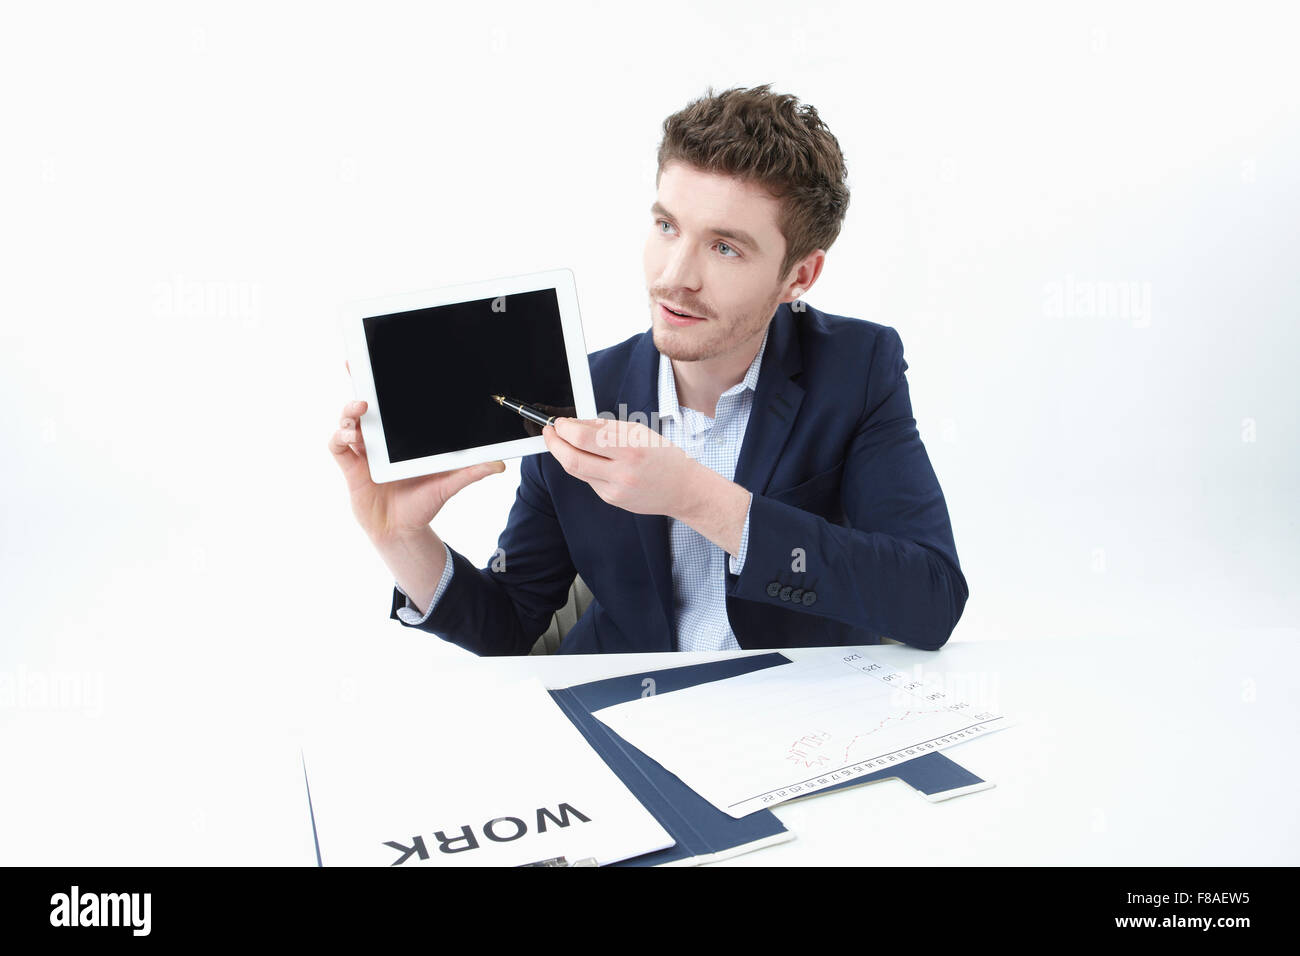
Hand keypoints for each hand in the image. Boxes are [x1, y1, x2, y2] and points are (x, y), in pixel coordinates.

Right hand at [329, 362, 505, 539]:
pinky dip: (338, 436)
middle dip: (358, 383)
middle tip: (356, 367)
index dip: (384, 382)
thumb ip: (471, 471)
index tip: (383, 361)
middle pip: (364, 405)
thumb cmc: (424, 503)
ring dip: (350, 411)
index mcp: (402, 436)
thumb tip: (500, 464)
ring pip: (348, 420)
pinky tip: (349, 436)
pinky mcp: (351, 466)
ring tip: (361, 409)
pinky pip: (336, 445)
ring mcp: (364, 451)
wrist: (403, 531)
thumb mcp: (450, 483)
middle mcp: (381, 438)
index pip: (392, 404)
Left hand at [541, 417, 704, 518]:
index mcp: (630, 449)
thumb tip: (574, 424)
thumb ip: (605, 428)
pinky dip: (583, 465)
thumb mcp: (639, 432)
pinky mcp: (611, 499)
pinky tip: (588, 458)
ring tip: (561, 441)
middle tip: (549, 431)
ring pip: (576, 470)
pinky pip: (588, 479)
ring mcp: (614, 490)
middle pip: (571, 458)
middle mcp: (621, 472)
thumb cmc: (664, 456)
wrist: (683, 489)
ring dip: (563, 453)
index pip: (582, 438)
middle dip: (553, 443)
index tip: (559, 422)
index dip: (564, 428)